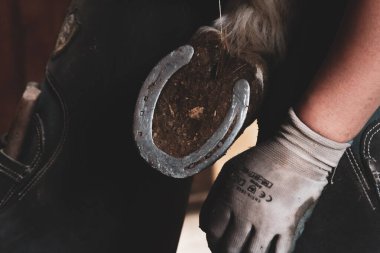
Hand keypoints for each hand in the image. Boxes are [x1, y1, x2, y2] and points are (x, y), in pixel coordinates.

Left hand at [200, 108, 349, 252]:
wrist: (296, 151)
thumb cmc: (260, 158)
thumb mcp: (230, 170)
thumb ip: (214, 196)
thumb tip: (204, 226)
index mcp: (230, 198)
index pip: (213, 231)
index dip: (211, 240)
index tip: (214, 240)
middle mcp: (247, 213)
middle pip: (230, 248)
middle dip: (225, 252)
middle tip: (226, 250)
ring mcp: (269, 222)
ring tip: (244, 252)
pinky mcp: (289, 226)